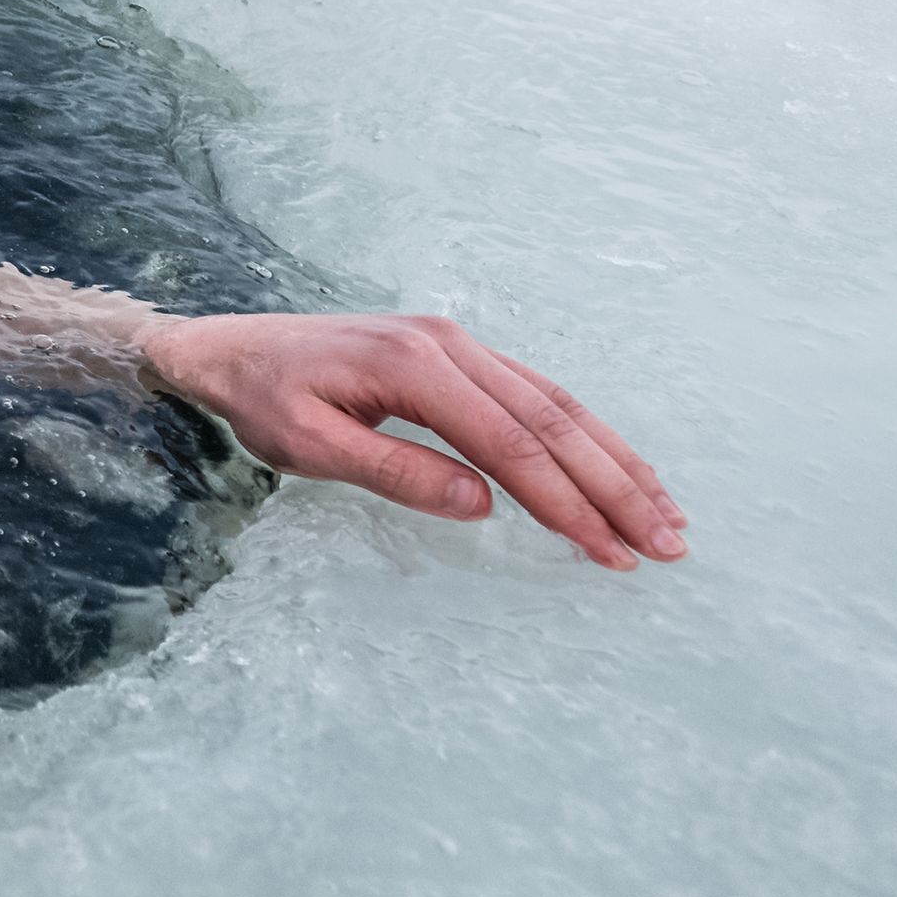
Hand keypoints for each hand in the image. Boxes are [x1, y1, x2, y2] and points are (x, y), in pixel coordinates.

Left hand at [142, 312, 686, 568]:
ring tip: (668, 515)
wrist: (228, 346)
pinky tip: (614, 469)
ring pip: (557, 404)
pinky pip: (536, 395)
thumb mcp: (308, 446)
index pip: (510, 444)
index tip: (611, 553)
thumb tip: (483, 504)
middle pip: (551, 420)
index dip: (566, 502)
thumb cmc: (262, 398)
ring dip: (614, 461)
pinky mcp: (459, 354)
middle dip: (614, 487)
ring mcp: (459, 343)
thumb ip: (395, 472)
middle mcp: (449, 343)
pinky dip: (584, 436)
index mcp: (413, 363)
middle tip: (668, 545)